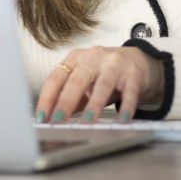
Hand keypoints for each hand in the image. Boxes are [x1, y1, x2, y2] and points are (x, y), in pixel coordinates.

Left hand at [35, 46, 163, 123]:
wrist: (138, 61)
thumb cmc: (105, 74)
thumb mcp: (85, 81)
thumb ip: (70, 97)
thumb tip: (52, 119)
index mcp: (76, 58)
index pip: (56, 77)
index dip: (47, 97)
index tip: (42, 117)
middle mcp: (93, 57)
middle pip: (77, 80)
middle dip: (66, 102)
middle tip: (58, 120)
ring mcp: (114, 64)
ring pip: (102, 84)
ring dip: (94, 104)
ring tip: (87, 121)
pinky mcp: (133, 74)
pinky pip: (129, 91)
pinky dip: (126, 106)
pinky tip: (121, 119)